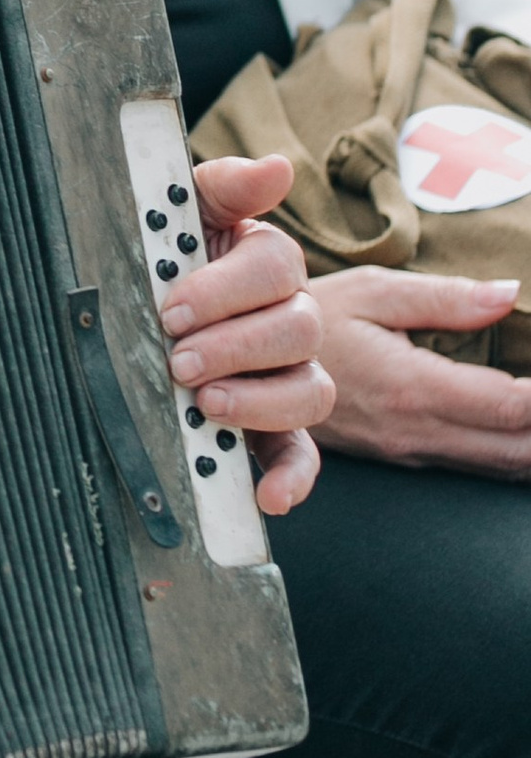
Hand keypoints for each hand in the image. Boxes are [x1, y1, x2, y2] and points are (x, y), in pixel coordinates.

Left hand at [159, 155, 331, 513]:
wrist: (132, 307)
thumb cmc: (161, 255)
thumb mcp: (182, 213)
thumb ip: (223, 187)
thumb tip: (276, 167)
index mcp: (266, 263)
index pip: (277, 268)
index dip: (226, 290)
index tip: (172, 308)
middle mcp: (288, 320)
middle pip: (297, 331)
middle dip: (235, 346)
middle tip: (179, 358)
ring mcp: (286, 378)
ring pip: (309, 392)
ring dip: (260, 401)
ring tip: (206, 403)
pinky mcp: (274, 431)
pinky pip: (302, 458)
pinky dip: (292, 479)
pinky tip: (266, 495)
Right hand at [306, 269, 530, 474]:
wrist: (252, 365)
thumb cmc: (311, 319)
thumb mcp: (372, 290)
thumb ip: (446, 297)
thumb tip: (509, 294)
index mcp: (412, 386)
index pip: (511, 405)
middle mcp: (415, 432)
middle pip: (518, 451)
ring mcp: (408, 452)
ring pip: (501, 467)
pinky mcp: (402, 458)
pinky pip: (474, 466)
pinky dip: (510, 448)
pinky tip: (518, 423)